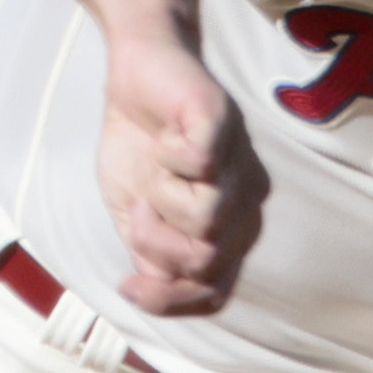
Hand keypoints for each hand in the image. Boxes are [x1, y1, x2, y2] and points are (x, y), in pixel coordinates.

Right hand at [97, 32, 269, 316]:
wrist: (134, 74)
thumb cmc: (138, 145)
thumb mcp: (132, 215)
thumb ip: (147, 257)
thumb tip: (144, 296)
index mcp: (226, 228)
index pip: (214, 290)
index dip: (170, 299)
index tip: (128, 285)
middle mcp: (244, 200)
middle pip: (207, 261)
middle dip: (156, 245)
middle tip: (137, 213)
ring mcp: (238, 160)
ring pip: (206, 217)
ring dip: (160, 200)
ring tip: (151, 171)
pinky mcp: (222, 122)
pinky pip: (201, 165)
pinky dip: (168, 159)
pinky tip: (162, 141)